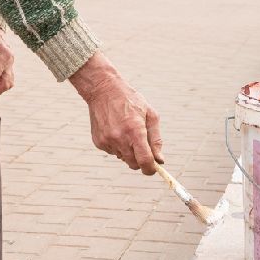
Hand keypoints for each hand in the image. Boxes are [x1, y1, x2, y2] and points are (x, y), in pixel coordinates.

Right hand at [69, 52, 163, 173]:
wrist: (103, 90)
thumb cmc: (130, 100)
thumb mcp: (150, 115)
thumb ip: (156, 139)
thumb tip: (160, 160)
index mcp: (135, 131)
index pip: (144, 161)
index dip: (151, 169)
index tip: (154, 169)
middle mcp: (120, 138)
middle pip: (133, 164)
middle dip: (140, 160)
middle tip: (143, 148)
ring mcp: (107, 141)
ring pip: (123, 158)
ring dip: (128, 151)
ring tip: (126, 131)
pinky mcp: (99, 142)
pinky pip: (112, 152)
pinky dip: (117, 146)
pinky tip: (116, 130)